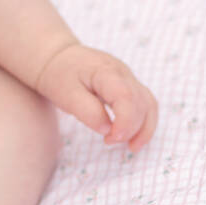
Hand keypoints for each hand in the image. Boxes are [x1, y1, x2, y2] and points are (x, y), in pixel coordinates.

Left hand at [35, 44, 157, 152]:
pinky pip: (144, 104)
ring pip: (148, 104)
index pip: (127, 96)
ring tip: (131, 147)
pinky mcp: (128, 85)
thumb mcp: (65, 94)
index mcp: (105, 71)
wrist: (56, 57)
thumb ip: (87, 112)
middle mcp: (122, 72)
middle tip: (110, 142)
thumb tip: (107, 129)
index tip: (111, 138)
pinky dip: (142, 122)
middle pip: (141, 102)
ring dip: (144, 128)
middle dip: (132, 128)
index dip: (126, 122)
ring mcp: (127, 77)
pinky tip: (132, 137)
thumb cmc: (59, 75)